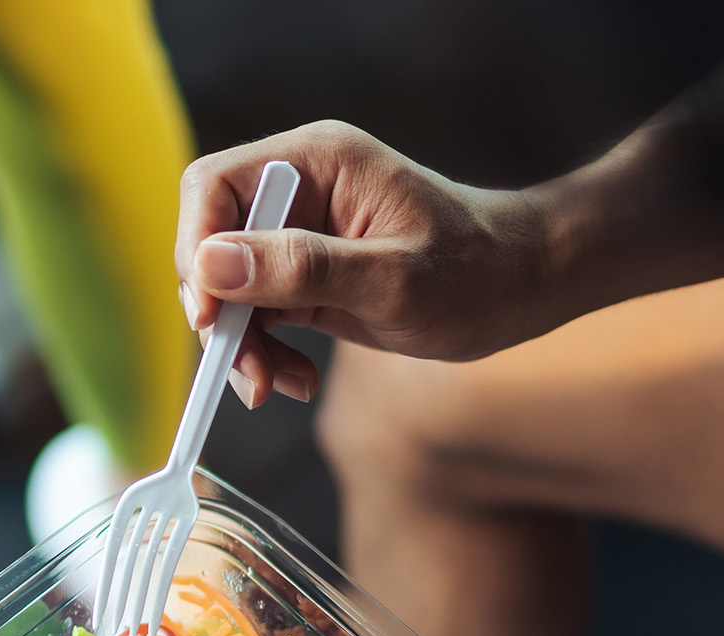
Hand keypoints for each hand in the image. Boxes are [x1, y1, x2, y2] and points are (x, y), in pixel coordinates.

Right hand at [176, 122, 552, 407]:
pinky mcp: (307, 275)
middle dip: (220, 313)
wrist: (526, 287)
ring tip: (277, 386)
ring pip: (229, 288)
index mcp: (317, 162)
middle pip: (212, 242)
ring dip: (241, 344)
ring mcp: (301, 234)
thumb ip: (301, 269)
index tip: (210, 316)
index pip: (214, 188)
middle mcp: (299, 190)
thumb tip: (211, 267)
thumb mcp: (392, 279)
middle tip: (245, 370)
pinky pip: (258, 314)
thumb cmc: (479, 271)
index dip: (197, 250)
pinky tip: (294, 379)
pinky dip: (264, 353)